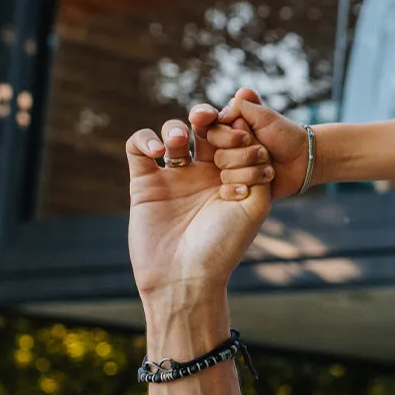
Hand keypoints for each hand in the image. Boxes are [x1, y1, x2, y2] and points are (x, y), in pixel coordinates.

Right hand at [126, 104, 272, 296]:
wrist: (186, 276)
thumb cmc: (224, 245)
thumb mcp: (255, 206)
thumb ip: (256, 167)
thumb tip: (248, 132)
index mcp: (231, 176)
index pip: (234, 136)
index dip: (237, 130)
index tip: (243, 140)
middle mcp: (202, 174)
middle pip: (204, 128)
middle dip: (209, 117)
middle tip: (211, 120)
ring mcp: (172, 177)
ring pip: (173, 132)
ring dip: (179, 127)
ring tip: (181, 141)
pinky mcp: (143, 183)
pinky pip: (138, 146)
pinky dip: (146, 139)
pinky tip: (160, 152)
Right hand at [205, 88, 310, 199]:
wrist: (303, 160)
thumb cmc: (284, 134)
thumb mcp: (265, 115)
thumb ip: (242, 106)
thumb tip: (223, 110)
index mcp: (228, 130)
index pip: (211, 131)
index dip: (225, 136)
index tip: (244, 136)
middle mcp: (225, 150)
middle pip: (218, 153)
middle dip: (244, 152)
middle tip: (264, 150)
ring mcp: (231, 170)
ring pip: (225, 170)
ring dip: (251, 166)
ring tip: (268, 163)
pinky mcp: (237, 187)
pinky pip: (230, 188)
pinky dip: (250, 181)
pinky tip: (264, 178)